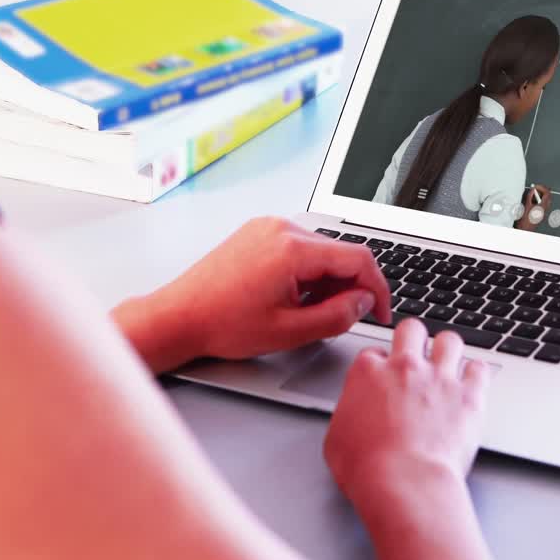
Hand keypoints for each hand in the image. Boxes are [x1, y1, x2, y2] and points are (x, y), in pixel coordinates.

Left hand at [112, 217, 391, 371]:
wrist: (178, 316)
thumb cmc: (222, 324)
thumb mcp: (290, 331)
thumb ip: (337, 315)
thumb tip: (364, 303)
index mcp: (292, 249)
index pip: (358, 258)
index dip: (378, 288)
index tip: (380, 311)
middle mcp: (281, 228)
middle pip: (340, 252)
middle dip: (350, 286)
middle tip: (340, 318)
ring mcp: (267, 228)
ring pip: (320, 250)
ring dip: (327, 280)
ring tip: (307, 311)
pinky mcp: (257, 233)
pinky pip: (298, 247)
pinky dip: (306, 271)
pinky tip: (291, 296)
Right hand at [323, 320, 492, 559]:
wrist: (404, 482)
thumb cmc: (367, 467)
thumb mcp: (336, 438)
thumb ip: (348, 414)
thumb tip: (353, 417)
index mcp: (368, 373)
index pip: (373, 352)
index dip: (380, 364)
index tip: (384, 377)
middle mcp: (405, 367)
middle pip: (411, 329)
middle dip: (414, 339)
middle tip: (416, 356)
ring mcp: (439, 378)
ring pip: (449, 340)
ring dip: (448, 350)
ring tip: (447, 365)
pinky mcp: (468, 395)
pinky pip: (479, 368)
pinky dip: (476, 374)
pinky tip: (471, 383)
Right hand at [515, 184, 551, 231]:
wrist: (525, 229)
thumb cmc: (526, 221)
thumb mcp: (526, 205)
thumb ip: (530, 196)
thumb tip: (533, 190)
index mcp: (543, 206)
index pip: (547, 193)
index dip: (542, 188)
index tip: (536, 186)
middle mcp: (545, 209)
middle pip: (548, 196)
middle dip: (542, 190)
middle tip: (536, 188)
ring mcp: (543, 211)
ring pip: (545, 200)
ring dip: (540, 195)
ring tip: (533, 194)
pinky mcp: (541, 213)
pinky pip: (542, 204)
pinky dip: (538, 200)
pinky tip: (532, 200)